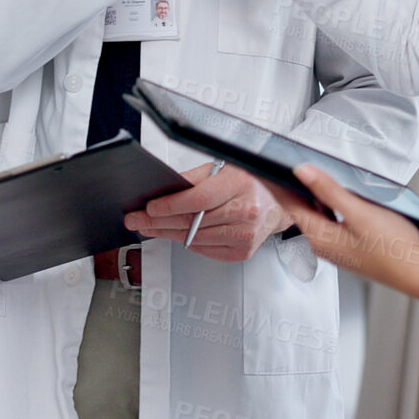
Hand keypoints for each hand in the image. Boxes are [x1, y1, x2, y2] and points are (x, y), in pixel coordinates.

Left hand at [124, 162, 290, 262]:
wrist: (281, 201)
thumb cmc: (252, 180)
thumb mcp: (224, 167)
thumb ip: (195, 179)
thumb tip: (166, 190)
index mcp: (241, 184)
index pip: (198, 199)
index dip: (170, 205)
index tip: (150, 207)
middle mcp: (247, 211)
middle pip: (192, 221)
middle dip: (159, 221)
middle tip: (137, 219)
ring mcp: (246, 235)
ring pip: (195, 239)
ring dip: (168, 234)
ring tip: (149, 228)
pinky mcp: (243, 251)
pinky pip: (206, 250)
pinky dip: (188, 243)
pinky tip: (175, 236)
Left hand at [261, 165, 418, 311]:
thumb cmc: (394, 248)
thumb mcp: (359, 212)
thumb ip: (328, 190)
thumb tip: (302, 172)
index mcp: (319, 236)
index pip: (287, 204)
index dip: (273, 183)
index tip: (259, 167)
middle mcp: (322, 244)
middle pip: (299, 209)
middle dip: (290, 186)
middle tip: (282, 163)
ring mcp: (336, 247)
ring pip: (316, 214)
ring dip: (311, 195)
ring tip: (307, 173)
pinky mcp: (349, 247)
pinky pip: (330, 221)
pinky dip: (327, 205)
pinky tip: (337, 194)